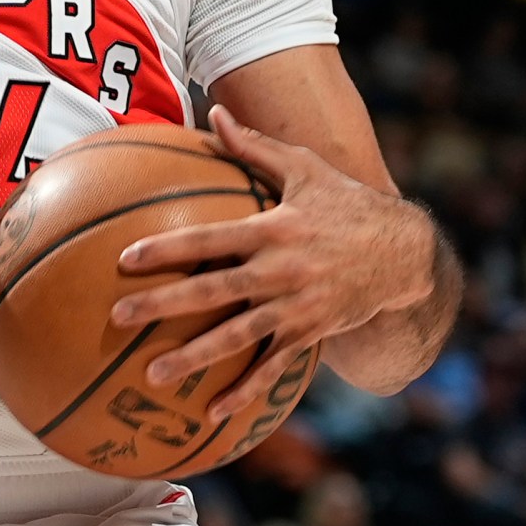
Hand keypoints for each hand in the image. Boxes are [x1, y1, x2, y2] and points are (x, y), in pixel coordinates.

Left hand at [110, 105, 437, 422]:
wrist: (404, 253)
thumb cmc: (346, 204)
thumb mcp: (307, 168)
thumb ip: (255, 147)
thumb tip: (215, 113)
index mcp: (274, 228)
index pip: (210, 238)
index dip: (169, 247)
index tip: (126, 257)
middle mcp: (282, 270)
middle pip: (213, 290)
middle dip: (164, 305)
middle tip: (120, 316)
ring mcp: (297, 306)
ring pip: (238, 336)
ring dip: (195, 357)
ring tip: (152, 374)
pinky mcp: (312, 333)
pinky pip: (274, 366)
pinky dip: (245, 390)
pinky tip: (212, 413)